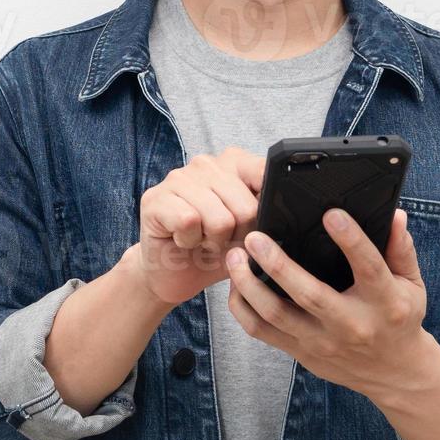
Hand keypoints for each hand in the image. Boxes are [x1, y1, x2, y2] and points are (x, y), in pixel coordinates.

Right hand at [134, 147, 264, 305]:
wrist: (171, 275)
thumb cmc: (212, 251)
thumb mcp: (250, 234)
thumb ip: (267, 216)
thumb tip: (283, 217)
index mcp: (233, 164)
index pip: (265, 173)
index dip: (267, 208)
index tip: (255, 226)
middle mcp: (205, 164)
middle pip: (246, 207)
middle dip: (238, 237)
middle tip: (221, 241)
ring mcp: (178, 178)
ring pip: (219, 218)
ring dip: (212, 242)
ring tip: (201, 241)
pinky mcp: (155, 198)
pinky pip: (189, 222)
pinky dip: (189, 241)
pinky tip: (182, 240)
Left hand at [225, 206, 432, 400]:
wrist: (394, 374)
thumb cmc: (399, 318)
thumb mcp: (411, 284)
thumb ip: (400, 248)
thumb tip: (394, 214)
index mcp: (385, 302)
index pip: (369, 267)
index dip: (351, 240)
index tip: (331, 214)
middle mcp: (351, 324)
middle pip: (309, 295)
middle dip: (278, 265)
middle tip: (254, 237)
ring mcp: (323, 342)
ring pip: (276, 315)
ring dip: (249, 284)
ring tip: (234, 256)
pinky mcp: (301, 352)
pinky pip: (261, 331)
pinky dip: (242, 307)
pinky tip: (235, 283)